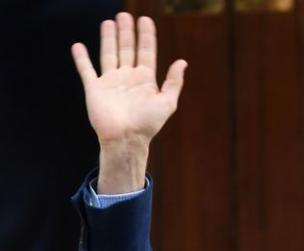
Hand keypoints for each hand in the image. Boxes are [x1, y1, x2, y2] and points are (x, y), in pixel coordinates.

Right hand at [71, 13, 186, 192]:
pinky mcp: (94, 88)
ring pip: (109, 54)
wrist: (125, 139)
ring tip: (109, 22)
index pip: (146, 52)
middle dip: (126, 32)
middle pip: (127, 49)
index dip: (146, 36)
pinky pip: (86, 70)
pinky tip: (78, 46)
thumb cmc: (147, 124)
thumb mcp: (167, 103)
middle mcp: (128, 78)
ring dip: (108, 39)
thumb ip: (174, 82)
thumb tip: (182, 62)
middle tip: (125, 15)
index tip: (145, 20)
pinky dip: (82, 58)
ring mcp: (111, 82)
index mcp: (145, 80)